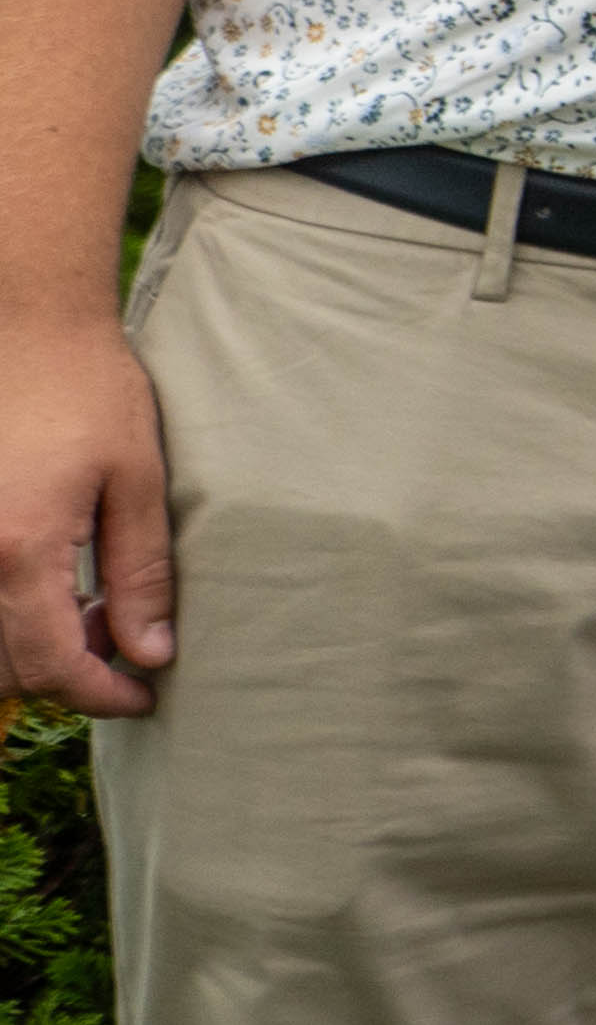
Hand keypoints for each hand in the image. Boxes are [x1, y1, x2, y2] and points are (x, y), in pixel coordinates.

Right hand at [0, 306, 171, 713]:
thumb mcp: (137, 481)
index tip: (143, 696)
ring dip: (30, 650)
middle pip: (4, 668)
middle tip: (124, 646)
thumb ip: (140, 574)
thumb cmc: (89, 391)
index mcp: (19, 550)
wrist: (25, 327)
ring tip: (91, 614)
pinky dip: (6, 615)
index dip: (99, 696)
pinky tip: (50, 586)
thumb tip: (151, 654)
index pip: (49, 667)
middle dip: (65, 676)